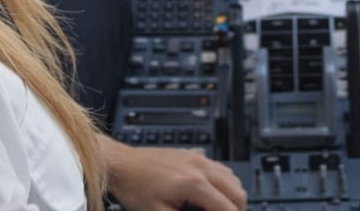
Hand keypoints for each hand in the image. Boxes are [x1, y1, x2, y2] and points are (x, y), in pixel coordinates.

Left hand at [103, 138, 246, 210]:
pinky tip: (214, 191)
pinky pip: (219, 167)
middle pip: (237, 190)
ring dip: (233, 195)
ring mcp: (197, 158)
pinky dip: (225, 181)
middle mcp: (200, 167)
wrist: (121, 164)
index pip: (227, 207)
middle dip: (238, 208)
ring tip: (224, 209)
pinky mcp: (192, 154)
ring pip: (231, 177)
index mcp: (194, 183)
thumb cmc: (135, 188)